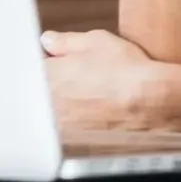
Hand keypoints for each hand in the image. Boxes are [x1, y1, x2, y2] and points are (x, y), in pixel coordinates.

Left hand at [42, 29, 164, 131]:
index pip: (31, 68)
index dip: (47, 64)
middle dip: (54, 84)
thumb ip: (65, 41)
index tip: (58, 62)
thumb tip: (48, 40)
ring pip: (53, 111)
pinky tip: (97, 114)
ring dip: (65, 104)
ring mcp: (59, 123)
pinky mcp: (73, 141)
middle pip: (39, 91)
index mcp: (47, 74)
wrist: (150, 103)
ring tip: (92, 97)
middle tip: (81, 79)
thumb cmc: (125, 71)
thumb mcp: (96, 41)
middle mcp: (47, 101)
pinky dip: (77, 122)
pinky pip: (67, 129)